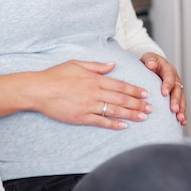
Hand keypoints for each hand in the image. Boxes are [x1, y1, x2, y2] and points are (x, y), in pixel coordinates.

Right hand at [30, 60, 152, 129]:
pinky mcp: (81, 117)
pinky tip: (124, 126)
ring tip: (143, 117)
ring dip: (131, 114)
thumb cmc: (56, 75)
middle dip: (138, 104)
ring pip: (114, 111)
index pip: (120, 85)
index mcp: (94, 79)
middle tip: (151, 108)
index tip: (145, 93)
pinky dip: (113, 124)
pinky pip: (100, 121)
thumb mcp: (77, 64)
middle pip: (121, 99)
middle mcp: (94, 92)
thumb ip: (97, 66)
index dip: (134, 90)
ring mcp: (88, 106)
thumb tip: (112, 65)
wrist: (39, 90)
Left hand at [140, 52, 186, 125]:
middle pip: (177, 90)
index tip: (164, 93)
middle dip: (176, 101)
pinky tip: (182, 123)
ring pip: (181, 99)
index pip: (169, 77)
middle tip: (174, 110)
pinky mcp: (176, 96)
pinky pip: (181, 105)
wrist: (153, 65)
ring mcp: (177, 89)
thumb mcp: (148, 58)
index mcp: (169, 69)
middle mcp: (175, 79)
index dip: (167, 85)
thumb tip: (151, 64)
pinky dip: (182, 114)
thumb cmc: (150, 62)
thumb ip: (150, 60)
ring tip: (180, 119)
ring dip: (181, 109)